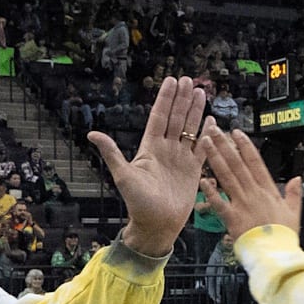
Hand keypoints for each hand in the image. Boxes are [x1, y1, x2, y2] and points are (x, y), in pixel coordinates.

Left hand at [87, 76, 209, 256]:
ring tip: (201, 92)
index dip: (166, 99)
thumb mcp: (123, 175)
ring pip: (189, 129)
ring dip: (195, 111)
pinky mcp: (193, 170)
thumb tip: (91, 133)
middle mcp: (165, 150)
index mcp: (149, 148)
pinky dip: (208, 134)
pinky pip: (202, 148)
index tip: (172, 81)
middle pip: (176, 118)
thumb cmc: (137, 202)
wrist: (157, 224)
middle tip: (189, 79)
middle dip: (182, 99)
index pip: (159, 117)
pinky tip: (212, 120)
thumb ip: (111, 153)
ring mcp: (180, 158)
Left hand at [200, 126, 300, 239]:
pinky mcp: (232, 218)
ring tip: (205, 143)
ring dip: (215, 158)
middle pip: (237, 164)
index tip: (236, 132)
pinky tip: (202, 179)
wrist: (276, 254)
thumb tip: (298, 179)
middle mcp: (254, 193)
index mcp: (268, 190)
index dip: (245, 146)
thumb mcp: (294, 212)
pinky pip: (219, 202)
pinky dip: (210, 191)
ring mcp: (242, 204)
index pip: (255, 162)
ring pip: (226, 176)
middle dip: (224, 145)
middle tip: (213, 129)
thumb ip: (294, 194)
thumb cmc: (283, 236)